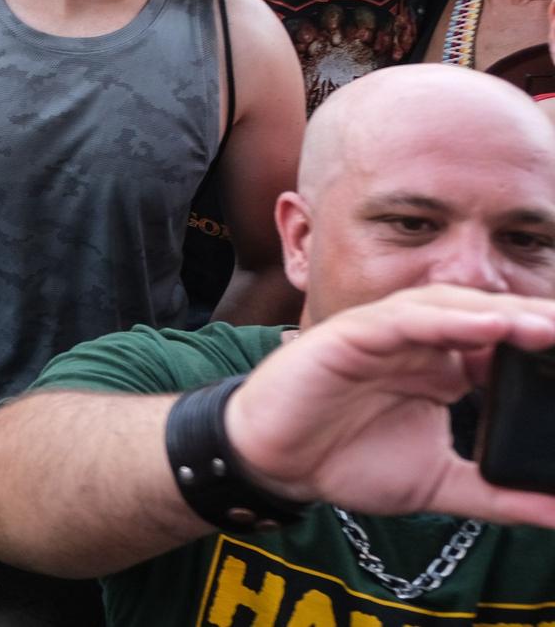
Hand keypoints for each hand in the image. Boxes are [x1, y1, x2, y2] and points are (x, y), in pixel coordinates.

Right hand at [225, 285, 554, 524]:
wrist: (275, 463)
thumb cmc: (345, 461)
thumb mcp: (439, 484)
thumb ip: (498, 496)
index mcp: (443, 369)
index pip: (506, 347)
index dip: (547, 352)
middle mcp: (419, 344)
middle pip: (488, 319)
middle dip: (537, 325)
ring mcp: (385, 334)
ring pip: (450, 308)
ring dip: (500, 315)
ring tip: (547, 327)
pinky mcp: (351, 333)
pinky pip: (403, 318)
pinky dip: (446, 320)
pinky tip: (487, 325)